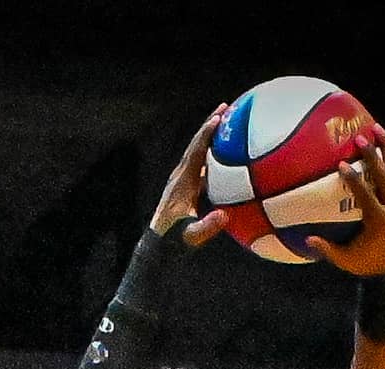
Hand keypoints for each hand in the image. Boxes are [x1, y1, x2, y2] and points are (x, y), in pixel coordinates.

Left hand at [150, 106, 231, 244]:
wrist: (158, 245)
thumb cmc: (175, 241)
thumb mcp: (191, 236)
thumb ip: (206, 227)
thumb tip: (224, 216)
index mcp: (183, 183)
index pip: (196, 152)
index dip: (207, 134)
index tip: (219, 118)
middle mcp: (180, 177)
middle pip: (196, 145)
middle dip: (210, 126)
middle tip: (225, 107)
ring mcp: (181, 181)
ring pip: (197, 152)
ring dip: (210, 136)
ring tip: (224, 121)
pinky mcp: (184, 187)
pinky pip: (199, 163)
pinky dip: (210, 152)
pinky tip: (222, 150)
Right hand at [308, 133, 384, 275]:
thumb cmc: (363, 263)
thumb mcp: (344, 259)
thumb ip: (327, 248)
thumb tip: (307, 238)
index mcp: (379, 221)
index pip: (365, 196)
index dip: (354, 180)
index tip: (342, 165)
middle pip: (384, 176)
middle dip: (372, 156)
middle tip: (360, 139)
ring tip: (377, 128)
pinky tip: (383, 142)